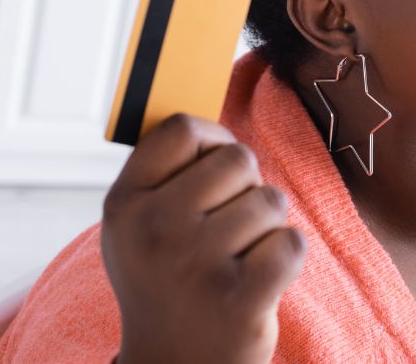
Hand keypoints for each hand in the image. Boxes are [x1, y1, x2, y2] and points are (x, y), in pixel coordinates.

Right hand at [102, 114, 307, 363]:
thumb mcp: (137, 227)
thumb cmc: (164, 284)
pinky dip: (285, 258)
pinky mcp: (240, 297)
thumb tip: (206, 118)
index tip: (217, 163)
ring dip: (266, 227)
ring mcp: (196, 263)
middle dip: (246, 188)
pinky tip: (259, 282)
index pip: (182, 128)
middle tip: (229, 229)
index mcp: (124, 204)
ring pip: (270, 201)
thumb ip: (163, 172)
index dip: (213, 139)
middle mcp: (155, 229)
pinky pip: (291, 242)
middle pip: (238, 158)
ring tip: (239, 259)